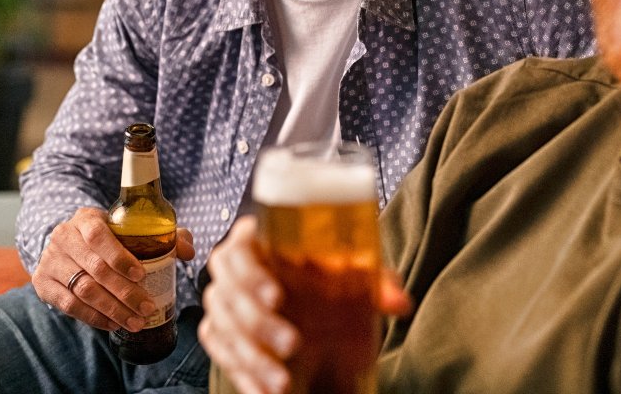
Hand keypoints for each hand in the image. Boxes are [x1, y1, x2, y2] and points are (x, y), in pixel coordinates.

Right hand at [32, 206, 196, 331]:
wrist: (67, 246)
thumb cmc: (108, 238)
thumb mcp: (129, 229)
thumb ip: (162, 236)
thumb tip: (188, 251)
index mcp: (86, 219)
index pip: (100, 236)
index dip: (120, 257)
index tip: (141, 274)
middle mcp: (64, 237)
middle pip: (95, 269)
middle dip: (124, 292)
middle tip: (146, 307)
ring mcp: (50, 261)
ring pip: (83, 290)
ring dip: (112, 309)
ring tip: (135, 321)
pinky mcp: (44, 283)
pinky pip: (69, 306)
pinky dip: (94, 317)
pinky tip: (113, 323)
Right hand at [199, 216, 411, 393]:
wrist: (320, 313)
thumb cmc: (331, 282)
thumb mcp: (353, 279)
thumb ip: (375, 285)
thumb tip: (400, 302)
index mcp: (258, 242)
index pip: (237, 250)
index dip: (250, 273)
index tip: (277, 296)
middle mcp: (233, 272)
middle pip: (226, 293)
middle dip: (258, 324)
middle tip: (294, 344)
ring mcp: (222, 304)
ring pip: (222, 329)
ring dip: (253, 358)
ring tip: (284, 382)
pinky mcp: (220, 334)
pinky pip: (223, 355)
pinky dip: (245, 377)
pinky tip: (267, 392)